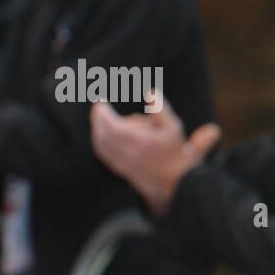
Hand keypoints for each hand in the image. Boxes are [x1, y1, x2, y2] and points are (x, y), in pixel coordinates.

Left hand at [89, 92, 220, 216]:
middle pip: (103, 133)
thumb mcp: (173, 127)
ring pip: (101, 144)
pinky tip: (99, 133)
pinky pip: (104, 153)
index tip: (100, 102)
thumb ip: (160, 109)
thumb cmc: (177, 152)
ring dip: (98, 129)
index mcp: (140, 141)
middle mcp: (128, 153)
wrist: (175, 182)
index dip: (103, 113)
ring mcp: (123, 162)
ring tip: (99, 117)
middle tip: (98, 106)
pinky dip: (99, 141)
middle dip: (98, 118)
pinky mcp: (121, 169)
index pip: (113, 125)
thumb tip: (151, 92)